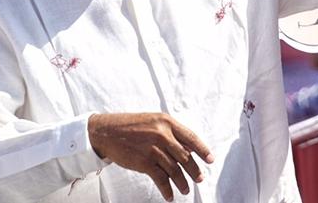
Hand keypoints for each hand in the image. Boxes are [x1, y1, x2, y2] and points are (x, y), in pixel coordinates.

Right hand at [88, 113, 213, 200]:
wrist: (107, 131)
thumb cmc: (131, 126)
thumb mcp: (154, 121)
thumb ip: (170, 132)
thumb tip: (188, 148)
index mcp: (167, 122)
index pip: (191, 137)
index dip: (203, 150)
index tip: (210, 160)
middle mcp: (163, 135)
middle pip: (185, 156)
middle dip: (194, 170)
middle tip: (200, 178)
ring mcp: (153, 149)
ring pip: (175, 169)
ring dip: (182, 182)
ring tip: (186, 189)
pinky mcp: (144, 162)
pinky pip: (160, 178)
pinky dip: (167, 189)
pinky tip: (170, 195)